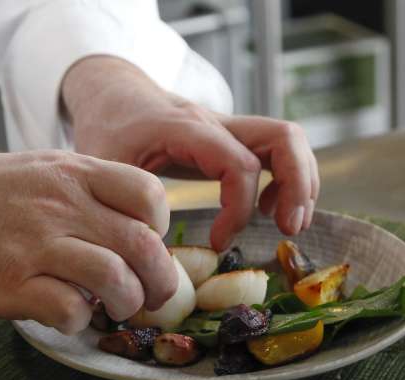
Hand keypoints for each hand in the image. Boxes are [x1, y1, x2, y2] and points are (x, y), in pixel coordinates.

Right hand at [0, 149, 177, 333]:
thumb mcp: (36, 170)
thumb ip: (84, 192)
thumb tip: (131, 230)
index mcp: (71, 173)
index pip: (149, 195)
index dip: (161, 226)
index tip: (150, 243)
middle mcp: (60, 204)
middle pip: (143, 245)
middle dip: (160, 280)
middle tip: (155, 294)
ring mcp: (34, 245)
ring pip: (116, 279)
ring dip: (126, 302)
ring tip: (116, 307)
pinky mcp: (8, 284)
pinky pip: (70, 310)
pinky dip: (79, 321)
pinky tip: (67, 314)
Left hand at [62, 56, 318, 250]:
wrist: (112, 95)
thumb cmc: (106, 130)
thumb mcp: (103, 167)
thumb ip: (122, 207)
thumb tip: (146, 259)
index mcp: (185, 129)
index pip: (239, 165)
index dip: (238, 210)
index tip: (218, 242)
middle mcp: (216, 122)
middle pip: (284, 138)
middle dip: (297, 187)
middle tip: (288, 229)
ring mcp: (229, 125)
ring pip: (288, 139)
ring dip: (301, 182)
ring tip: (287, 223)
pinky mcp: (233, 137)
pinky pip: (277, 148)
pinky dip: (287, 178)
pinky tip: (266, 208)